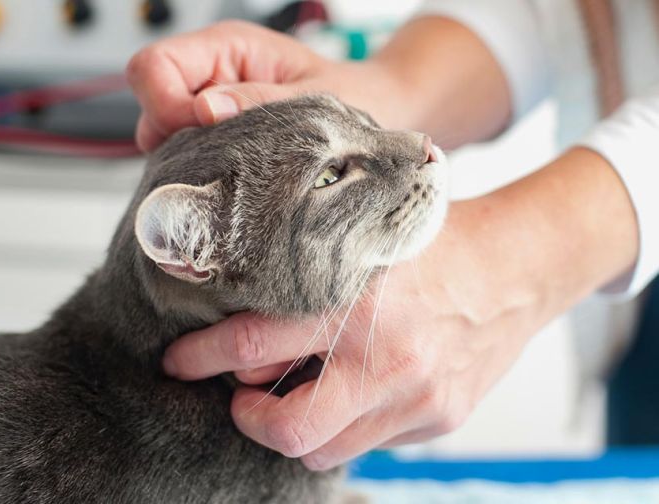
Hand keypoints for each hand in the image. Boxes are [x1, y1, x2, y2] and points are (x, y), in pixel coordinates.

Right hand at [126, 20, 412, 151]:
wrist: (374, 110)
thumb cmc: (351, 96)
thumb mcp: (313, 102)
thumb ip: (259, 103)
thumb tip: (205, 110)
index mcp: (228, 48)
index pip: (153, 67)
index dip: (165, 107)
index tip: (203, 135)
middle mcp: (210, 73)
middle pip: (149, 102)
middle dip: (175, 137)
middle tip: (224, 159)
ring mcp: (208, 104)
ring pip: (160, 133)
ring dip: (188, 157)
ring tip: (237, 168)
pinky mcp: (214, 134)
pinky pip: (184, 152)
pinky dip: (201, 169)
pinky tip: (236, 177)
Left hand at [161, 196, 544, 470]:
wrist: (519, 267)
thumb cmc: (436, 243)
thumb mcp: (364, 235)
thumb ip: (306, 268)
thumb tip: (239, 300)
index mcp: (356, 303)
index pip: (250, 344)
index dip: (200, 358)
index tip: (178, 361)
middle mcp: (386, 360)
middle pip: (289, 428)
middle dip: (246, 419)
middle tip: (238, 398)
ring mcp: (416, 398)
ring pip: (326, 448)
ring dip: (294, 428)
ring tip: (291, 393)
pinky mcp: (438, 419)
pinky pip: (369, 441)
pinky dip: (344, 421)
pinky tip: (348, 388)